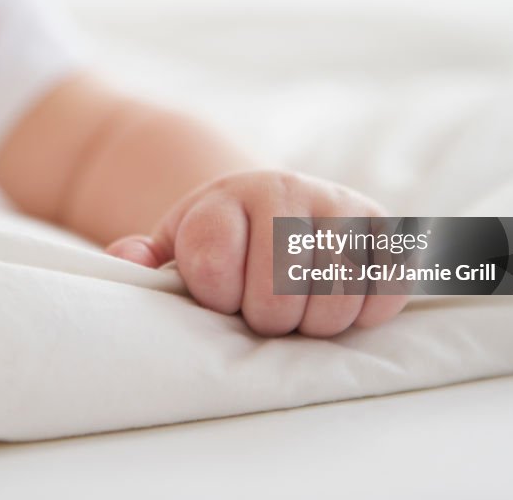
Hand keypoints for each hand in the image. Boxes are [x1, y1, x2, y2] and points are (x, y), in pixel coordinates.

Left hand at [105, 170, 407, 336]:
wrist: (276, 202)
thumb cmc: (224, 241)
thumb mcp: (177, 245)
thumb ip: (146, 257)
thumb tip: (127, 259)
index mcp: (226, 197)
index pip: (214, 263)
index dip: (216, 296)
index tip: (219, 294)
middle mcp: (285, 188)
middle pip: (278, 293)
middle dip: (267, 318)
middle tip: (262, 310)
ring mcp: (339, 204)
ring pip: (335, 297)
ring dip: (315, 323)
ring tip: (300, 309)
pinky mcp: (385, 226)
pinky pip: (386, 288)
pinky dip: (366, 310)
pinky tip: (342, 299)